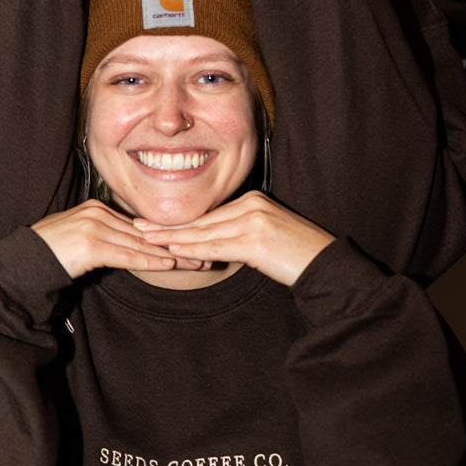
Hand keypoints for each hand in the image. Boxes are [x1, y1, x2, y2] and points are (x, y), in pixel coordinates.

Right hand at [32, 200, 187, 279]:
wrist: (23, 260)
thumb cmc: (51, 254)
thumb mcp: (82, 241)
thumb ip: (106, 239)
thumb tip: (131, 247)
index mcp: (98, 209)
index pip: (140, 226)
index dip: (167, 237)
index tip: (190, 245)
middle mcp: (99, 213)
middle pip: (145, 234)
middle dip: (176, 246)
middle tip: (203, 255)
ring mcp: (95, 227)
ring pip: (140, 244)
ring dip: (170, 256)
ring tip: (195, 263)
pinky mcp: (91, 244)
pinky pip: (126, 255)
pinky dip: (149, 261)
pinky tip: (167, 265)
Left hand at [136, 191, 334, 286]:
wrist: (326, 266)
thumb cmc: (297, 255)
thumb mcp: (266, 237)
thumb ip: (239, 234)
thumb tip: (212, 246)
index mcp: (252, 200)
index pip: (209, 214)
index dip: (181, 220)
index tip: (154, 221)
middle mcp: (251, 205)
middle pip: (202, 219)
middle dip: (168, 224)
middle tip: (139, 226)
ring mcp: (253, 220)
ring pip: (204, 232)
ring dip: (173, 237)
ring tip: (147, 238)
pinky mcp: (255, 239)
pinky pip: (216, 245)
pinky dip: (192, 248)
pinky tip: (174, 249)